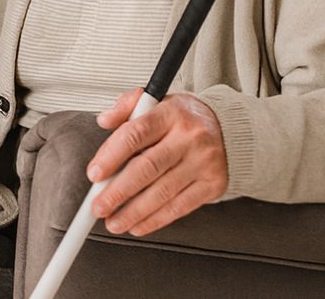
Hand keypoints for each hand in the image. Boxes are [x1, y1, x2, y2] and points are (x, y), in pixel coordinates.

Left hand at [86, 88, 227, 235]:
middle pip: (147, 168)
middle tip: (98, 207)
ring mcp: (203, 163)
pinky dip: (155, 220)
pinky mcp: (212, 185)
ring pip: (162, 192)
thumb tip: (103, 120)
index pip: (136, 133)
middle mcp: (189, 138)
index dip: (111, 156)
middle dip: (118, 191)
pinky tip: (137, 225)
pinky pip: (179, 207)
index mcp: (171, 113)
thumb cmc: (185, 118)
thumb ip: (127, 106)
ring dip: (133, 212)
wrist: (230, 129)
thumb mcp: (157, 100)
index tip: (94, 174)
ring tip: (113, 222)